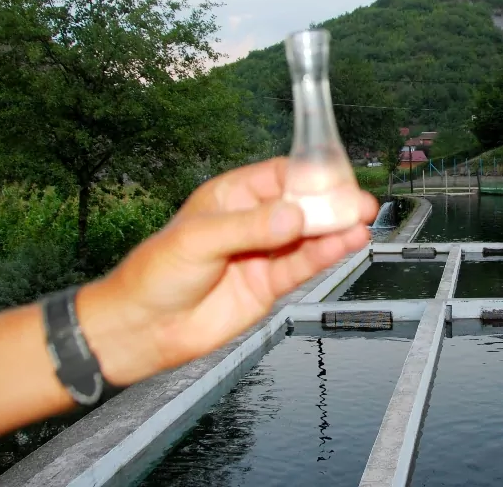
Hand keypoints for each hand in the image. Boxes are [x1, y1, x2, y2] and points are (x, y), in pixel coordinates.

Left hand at [77, 157, 377, 385]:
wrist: (142, 329)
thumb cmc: (154, 275)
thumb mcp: (199, 240)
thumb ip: (250, 228)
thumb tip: (293, 216)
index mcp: (231, 196)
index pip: (280, 175)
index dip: (310, 174)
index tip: (335, 178)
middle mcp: (252, 221)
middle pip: (301, 205)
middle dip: (331, 203)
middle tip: (358, 203)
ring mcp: (262, 253)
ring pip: (307, 236)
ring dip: (335, 230)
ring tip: (361, 224)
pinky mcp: (269, 284)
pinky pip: (302, 266)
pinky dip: (326, 255)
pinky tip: (345, 245)